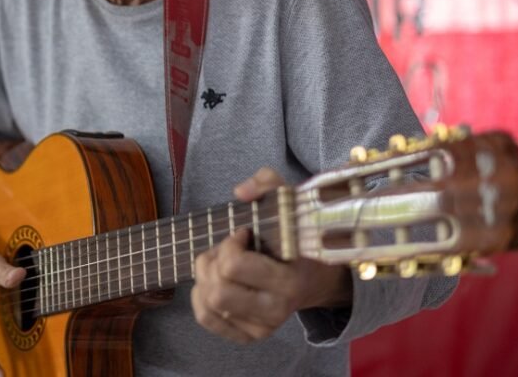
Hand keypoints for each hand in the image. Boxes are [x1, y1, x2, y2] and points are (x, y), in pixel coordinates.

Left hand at [191, 168, 351, 342]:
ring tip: (222, 264)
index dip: (230, 242)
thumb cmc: (296, 234)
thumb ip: (266, 183)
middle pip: (217, 290)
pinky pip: (206, 318)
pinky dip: (200, 297)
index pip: (234, 265)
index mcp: (289, 279)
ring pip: (209, 303)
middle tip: (229, 250)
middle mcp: (277, 308)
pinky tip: (215, 281)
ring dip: (206, 278)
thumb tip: (241, 192)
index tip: (244, 233)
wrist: (316, 275)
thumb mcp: (288, 200)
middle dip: (213, 262)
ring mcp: (263, 326)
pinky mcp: (249, 334)